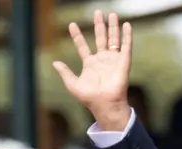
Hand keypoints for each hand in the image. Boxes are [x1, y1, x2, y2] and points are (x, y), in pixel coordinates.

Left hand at [53, 10, 132, 130]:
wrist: (104, 104)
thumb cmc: (89, 97)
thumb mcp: (73, 84)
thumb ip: (65, 72)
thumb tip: (54, 63)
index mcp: (90, 64)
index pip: (82, 46)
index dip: (76, 35)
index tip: (72, 24)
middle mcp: (102, 60)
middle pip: (100, 38)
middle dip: (98, 25)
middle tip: (97, 12)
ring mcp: (113, 60)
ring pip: (113, 39)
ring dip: (112, 27)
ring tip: (112, 14)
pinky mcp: (123, 61)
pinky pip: (126, 46)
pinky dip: (127, 35)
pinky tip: (126, 25)